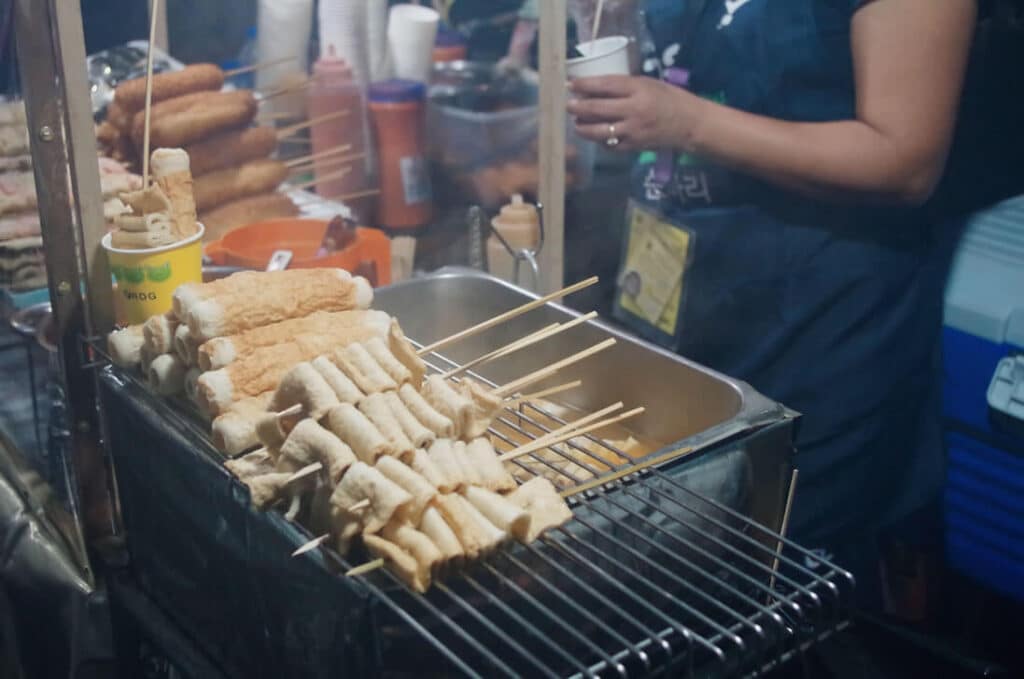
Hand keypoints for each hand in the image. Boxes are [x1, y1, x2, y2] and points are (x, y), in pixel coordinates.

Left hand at [568, 76, 704, 152]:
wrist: (690, 124)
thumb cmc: (669, 98)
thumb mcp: (648, 84)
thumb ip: (624, 86)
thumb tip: (595, 87)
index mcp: (639, 90)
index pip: (605, 85)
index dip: (585, 85)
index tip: (570, 85)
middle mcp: (634, 110)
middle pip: (597, 109)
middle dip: (578, 107)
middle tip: (568, 105)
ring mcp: (633, 131)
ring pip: (599, 131)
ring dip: (583, 127)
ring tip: (576, 123)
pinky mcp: (634, 146)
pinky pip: (610, 145)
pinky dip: (599, 140)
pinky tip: (595, 135)